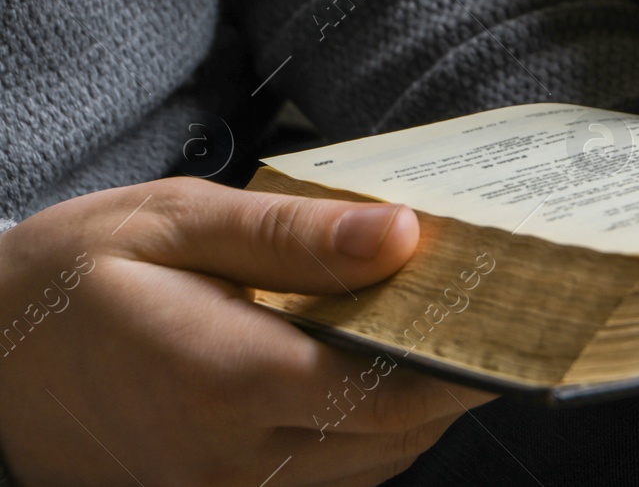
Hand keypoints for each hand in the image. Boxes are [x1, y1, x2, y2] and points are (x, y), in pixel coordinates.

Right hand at [0, 178, 493, 485]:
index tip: (516, 319)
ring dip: (412, 414)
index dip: (462, 360)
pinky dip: (364, 439)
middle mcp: (227, 457)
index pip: (386, 390)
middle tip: (493, 317)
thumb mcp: (178, 222)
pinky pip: (321, 483)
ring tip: (439, 339)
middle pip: (390, 437)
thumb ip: (296, 236)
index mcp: (223, 378)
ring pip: (365, 469)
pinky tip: (371, 381)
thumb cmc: (76, 274)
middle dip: (451, 381)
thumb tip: (403, 235)